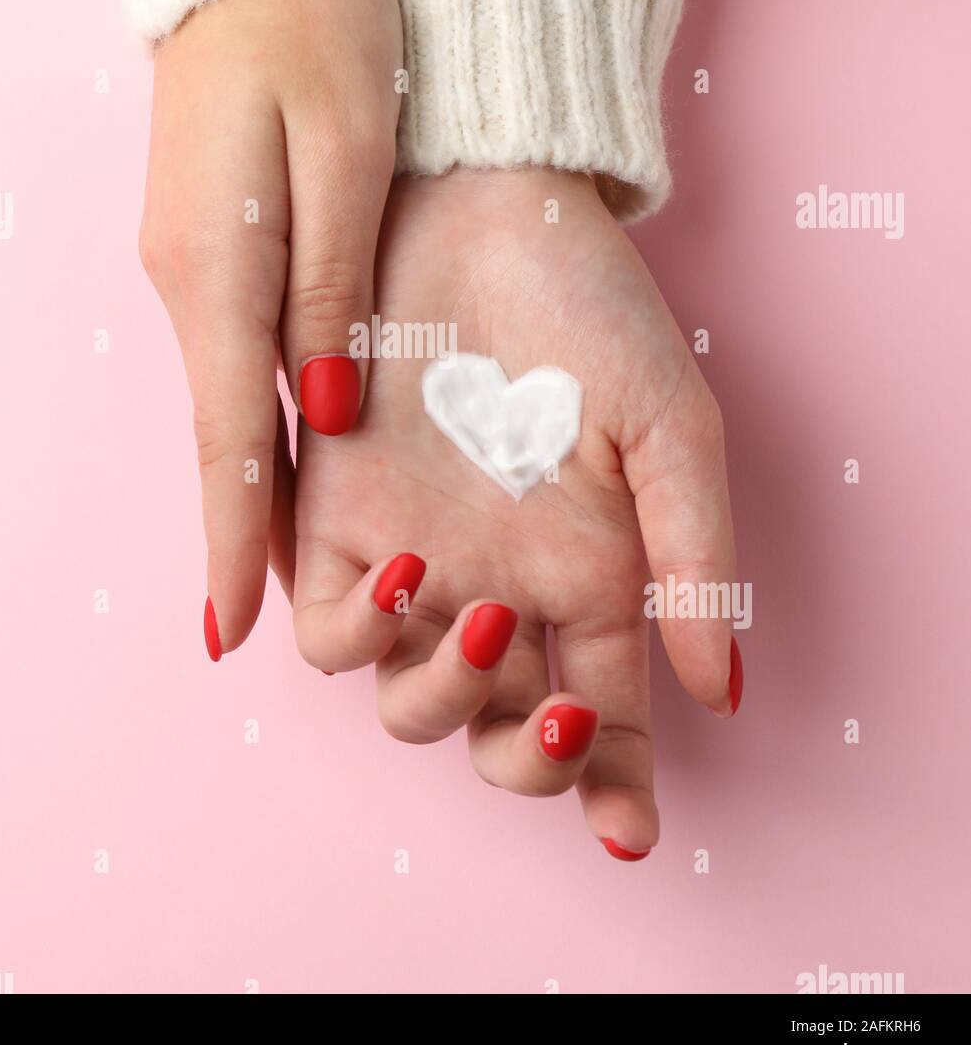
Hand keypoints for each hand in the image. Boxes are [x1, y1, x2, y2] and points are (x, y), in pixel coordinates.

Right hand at [140, 0, 402, 657]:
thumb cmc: (314, 27)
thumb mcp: (347, 153)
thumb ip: (335, 293)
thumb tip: (330, 415)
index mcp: (221, 270)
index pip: (232, 440)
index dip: (235, 541)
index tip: (231, 634)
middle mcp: (191, 282)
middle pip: (227, 434)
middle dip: (250, 532)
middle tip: (279, 627)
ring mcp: (193, 261)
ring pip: (236, 398)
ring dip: (264, 481)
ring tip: (303, 565)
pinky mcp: (214, 238)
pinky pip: (243, 351)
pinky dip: (269, 414)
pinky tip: (299, 449)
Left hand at [291, 168, 741, 856]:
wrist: (480, 210)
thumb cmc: (585, 308)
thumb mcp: (668, 426)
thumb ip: (693, 554)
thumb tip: (720, 691)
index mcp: (586, 575)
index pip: (600, 715)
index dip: (609, 787)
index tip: (623, 835)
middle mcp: (498, 583)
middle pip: (496, 731)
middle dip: (523, 759)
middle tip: (549, 712)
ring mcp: (417, 558)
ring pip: (406, 698)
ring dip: (442, 695)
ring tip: (481, 613)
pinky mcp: (334, 518)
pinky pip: (325, 625)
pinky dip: (355, 631)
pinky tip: (400, 575)